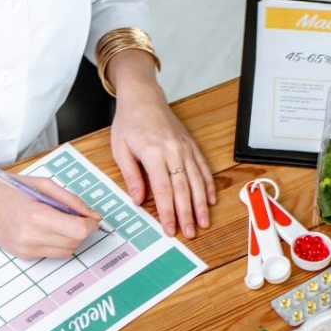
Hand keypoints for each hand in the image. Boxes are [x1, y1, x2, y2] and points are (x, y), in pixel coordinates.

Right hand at [0, 170, 100, 258]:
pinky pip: (52, 253)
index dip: (90, 225)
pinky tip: (46, 229)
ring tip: (59, 222)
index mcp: (37, 215)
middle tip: (76, 217)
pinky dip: (57, 243)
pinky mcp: (24, 255)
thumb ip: (71, 200)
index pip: (78, 230)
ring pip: (66, 251)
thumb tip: (92, 215)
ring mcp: (27, 249)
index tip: (91, 218)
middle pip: (75, 242)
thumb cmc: (10, 190)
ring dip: (71, 238)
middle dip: (81, 231)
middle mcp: (31, 236)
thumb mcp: (43, 185)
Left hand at [107, 54, 216, 237]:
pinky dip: (208, 184)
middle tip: (190, 233)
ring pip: (197, 180)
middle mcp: (173, 150)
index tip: (170, 229)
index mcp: (153, 153)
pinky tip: (210, 200)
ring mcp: (185, 147)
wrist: (143, 97)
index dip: (167, 212)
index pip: (163, 190)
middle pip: (183, 188)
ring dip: (201, 203)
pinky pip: (203, 167)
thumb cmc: (129, 122)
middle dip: (187, 213)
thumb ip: (131, 176)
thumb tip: (138, 200)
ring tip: (203, 222)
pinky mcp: (191, 145)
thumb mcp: (120, 150)